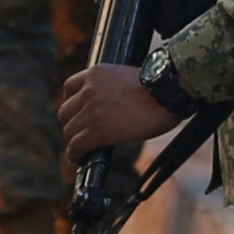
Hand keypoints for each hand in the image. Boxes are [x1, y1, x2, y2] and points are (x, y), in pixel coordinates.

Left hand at [59, 63, 175, 160]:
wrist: (169, 93)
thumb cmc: (160, 88)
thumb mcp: (127, 77)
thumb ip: (112, 87)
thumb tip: (114, 105)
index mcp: (96, 73)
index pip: (70, 87)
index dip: (70, 103)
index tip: (76, 113)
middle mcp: (89, 89)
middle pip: (65, 112)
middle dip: (71, 125)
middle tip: (80, 134)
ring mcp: (91, 110)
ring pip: (69, 131)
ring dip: (73, 142)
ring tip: (80, 150)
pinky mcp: (97, 130)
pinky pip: (76, 146)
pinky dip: (74, 155)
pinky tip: (78, 160)